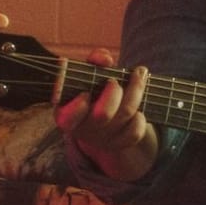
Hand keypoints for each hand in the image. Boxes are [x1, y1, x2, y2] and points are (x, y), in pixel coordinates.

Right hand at [54, 48, 158, 182]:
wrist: (100, 118)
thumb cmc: (92, 89)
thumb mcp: (87, 75)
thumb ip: (93, 62)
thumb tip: (104, 59)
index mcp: (65, 114)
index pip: (67, 118)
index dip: (79, 106)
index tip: (86, 92)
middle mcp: (83, 130)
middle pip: (103, 114)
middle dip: (114, 92)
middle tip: (114, 81)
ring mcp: (102, 140)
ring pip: (125, 115)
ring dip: (135, 91)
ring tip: (139, 74)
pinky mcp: (119, 145)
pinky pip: (135, 131)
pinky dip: (140, 116)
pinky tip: (139, 104)